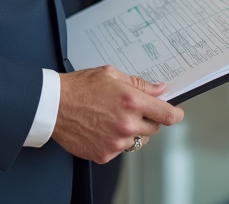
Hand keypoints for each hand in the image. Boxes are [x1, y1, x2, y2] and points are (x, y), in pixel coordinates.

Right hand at [52, 66, 183, 162]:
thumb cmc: (79, 87)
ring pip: (137, 141)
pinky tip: (102, 128)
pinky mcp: (105, 154)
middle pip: (154, 129)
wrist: (53, 105)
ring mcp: (116, 142)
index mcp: (131, 102)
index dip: (176, 114)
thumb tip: (159, 90)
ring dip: (132, 131)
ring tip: (113, 118)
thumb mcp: (111, 75)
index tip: (176, 113)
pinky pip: (120, 150)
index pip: (168, 115)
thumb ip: (139, 84)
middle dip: (148, 119)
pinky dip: (115, 141)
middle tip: (131, 110)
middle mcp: (126, 124)